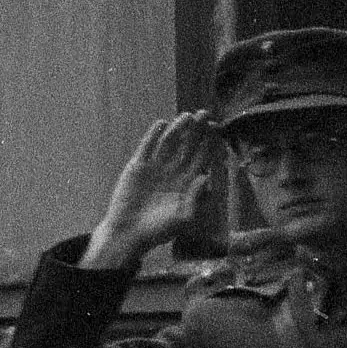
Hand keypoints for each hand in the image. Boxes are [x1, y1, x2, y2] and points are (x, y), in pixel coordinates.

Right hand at [82, 111, 220, 278]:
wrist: (129, 233)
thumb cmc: (159, 230)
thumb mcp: (184, 218)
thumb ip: (197, 199)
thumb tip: (208, 177)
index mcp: (188, 182)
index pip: (202, 157)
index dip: (210, 143)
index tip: (217, 129)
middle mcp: (174, 171)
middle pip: (188, 146)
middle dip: (198, 130)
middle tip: (206, 113)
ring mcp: (156, 167)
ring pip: (170, 142)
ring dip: (178, 128)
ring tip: (187, 116)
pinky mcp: (137, 166)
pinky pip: (147, 146)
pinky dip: (153, 135)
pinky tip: (162, 123)